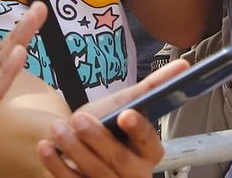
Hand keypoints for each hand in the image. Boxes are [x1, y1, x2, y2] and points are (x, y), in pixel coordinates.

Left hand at [39, 60, 180, 175]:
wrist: (76, 145)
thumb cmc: (107, 125)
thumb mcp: (126, 104)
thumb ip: (152, 88)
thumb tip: (184, 65)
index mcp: (150, 153)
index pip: (149, 142)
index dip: (138, 129)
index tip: (125, 114)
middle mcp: (135, 175)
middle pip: (120, 161)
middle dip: (98, 139)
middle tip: (78, 119)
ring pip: (96, 174)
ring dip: (74, 151)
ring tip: (57, 129)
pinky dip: (58, 166)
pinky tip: (47, 148)